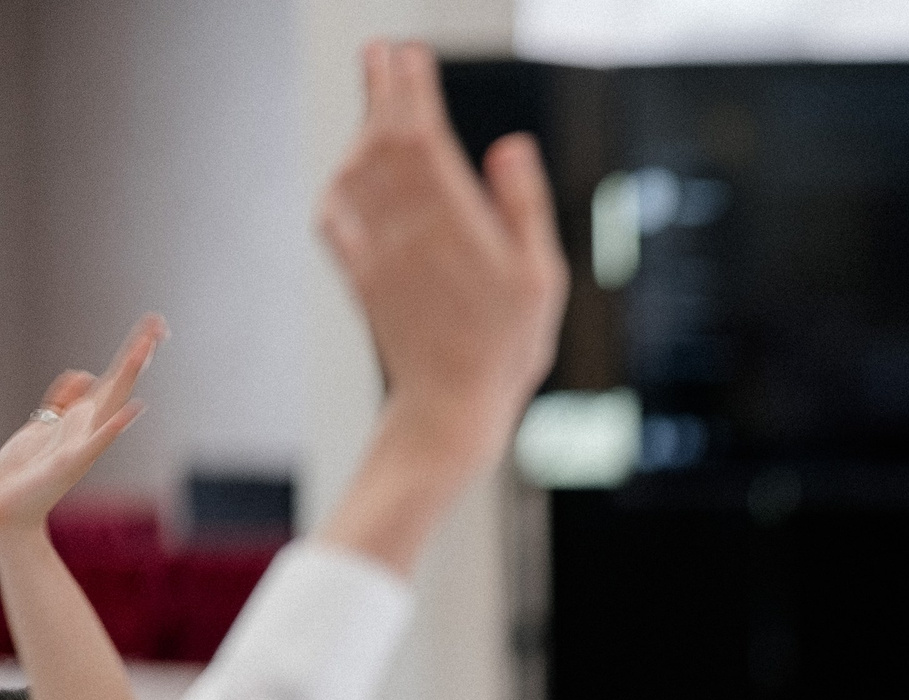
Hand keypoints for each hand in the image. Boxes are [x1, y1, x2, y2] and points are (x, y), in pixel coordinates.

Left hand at [0, 317, 165, 536]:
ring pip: (113, 404)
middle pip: (119, 382)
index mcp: (82, 417)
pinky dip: (116, 426)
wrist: (10, 510)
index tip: (152, 326)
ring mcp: (84, 444)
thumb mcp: (42, 424)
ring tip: (144, 351)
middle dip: (137, 352)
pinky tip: (133, 410)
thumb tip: (83, 374)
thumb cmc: (23, 472)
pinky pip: (98, 440)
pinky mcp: (71, 462)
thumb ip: (63, 400)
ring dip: (128, 377)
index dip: (132, 350)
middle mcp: (89, 427)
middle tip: (158, 325)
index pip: (114, 377)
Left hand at [317, 40, 567, 479]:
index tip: (410, 53)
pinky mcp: (361, 276)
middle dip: (380, 91)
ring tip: (371, 100)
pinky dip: (338, 184)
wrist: (451, 408)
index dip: (411, 89)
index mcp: (456, 224)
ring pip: (357, 173)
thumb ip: (525, 207)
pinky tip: (346, 172)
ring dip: (361, 130)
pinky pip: (335, 217)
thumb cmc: (508, 347)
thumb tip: (509, 146)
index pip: (423, 136)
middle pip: (384, 142)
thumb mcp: (541, 278)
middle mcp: (407, 230)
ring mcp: (377, 252)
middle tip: (380, 51)